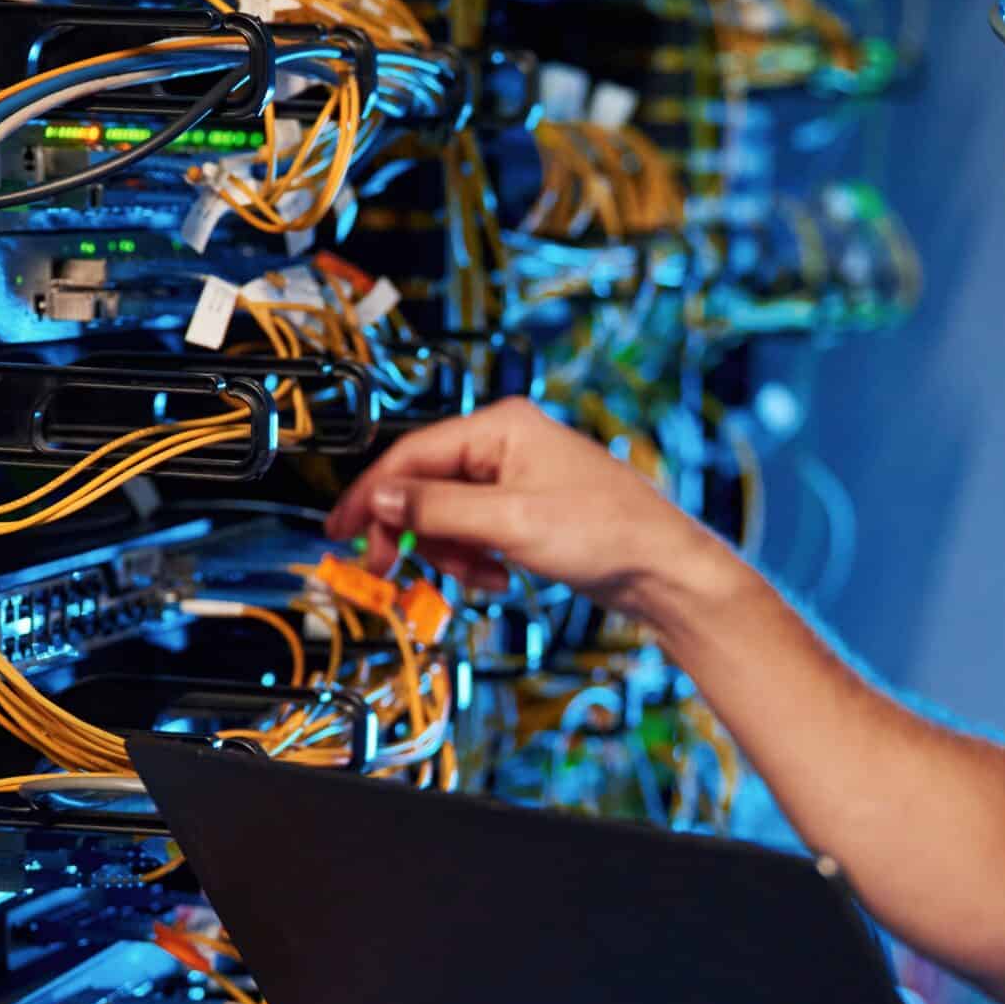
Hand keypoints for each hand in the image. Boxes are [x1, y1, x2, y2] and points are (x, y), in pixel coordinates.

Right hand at [325, 398, 737, 625]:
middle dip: (413, 532)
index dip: (373, 494)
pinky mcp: (527, 510)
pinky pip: (476, 531)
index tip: (342, 530)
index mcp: (501, 426)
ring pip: (448, 515)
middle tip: (389, 569)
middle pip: (426, 485)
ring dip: (450, 552)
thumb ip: (438, 510)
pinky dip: (477, 558)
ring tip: (478, 576)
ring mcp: (517, 478)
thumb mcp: (510, 521)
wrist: (662, 569)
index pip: (413, 454)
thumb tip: (384, 500)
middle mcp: (506, 444)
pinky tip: (499, 577)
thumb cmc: (606, 532)